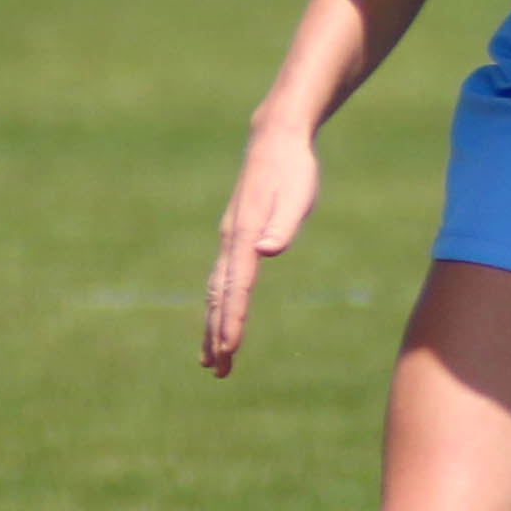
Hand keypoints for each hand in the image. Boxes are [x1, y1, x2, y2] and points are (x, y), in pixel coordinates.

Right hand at [204, 122, 322, 376]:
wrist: (276, 140)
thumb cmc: (293, 170)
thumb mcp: (297, 195)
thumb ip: (283, 224)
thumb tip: (268, 250)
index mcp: (244, 234)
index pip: (237, 286)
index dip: (233, 318)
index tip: (230, 348)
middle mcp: (230, 241)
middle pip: (220, 296)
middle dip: (218, 334)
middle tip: (218, 370)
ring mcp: (229, 240)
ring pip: (216, 292)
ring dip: (213, 326)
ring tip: (212, 361)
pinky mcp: (235, 238)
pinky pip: (222, 280)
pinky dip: (218, 305)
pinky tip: (220, 320)